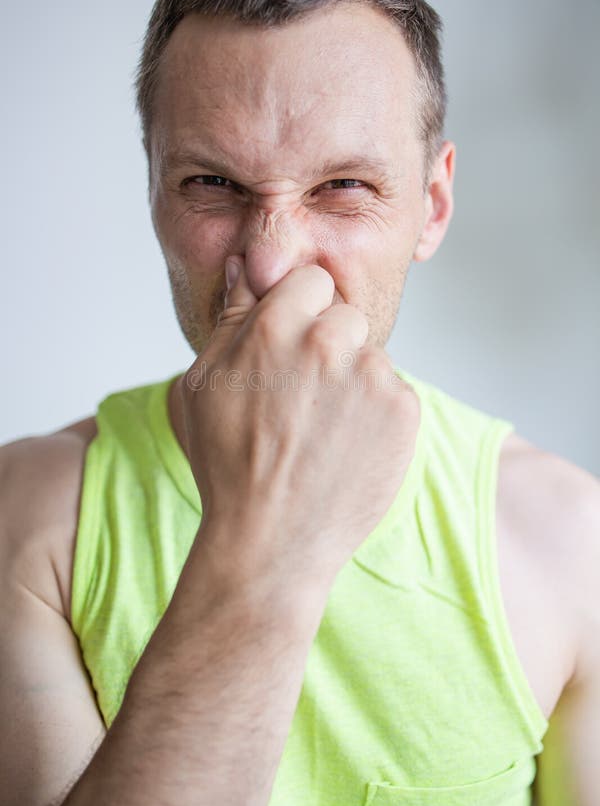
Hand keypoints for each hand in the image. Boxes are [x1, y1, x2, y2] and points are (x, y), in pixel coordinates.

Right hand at [179, 256, 419, 600]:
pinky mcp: (404, 410)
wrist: (271, 541)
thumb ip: (232, 317)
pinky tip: (347, 446)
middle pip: (345, 315)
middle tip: (305, 396)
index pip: (310, 280)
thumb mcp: (203, 385)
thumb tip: (244, 264)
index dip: (301, 311)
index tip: (291, 345)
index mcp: (274, 328)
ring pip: (371, 355)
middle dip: (329, 343)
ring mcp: (372, 376)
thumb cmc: (227, 465)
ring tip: (324, 429)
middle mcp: (328, 343)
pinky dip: (377, 413)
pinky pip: (394, 391)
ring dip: (354, 380)